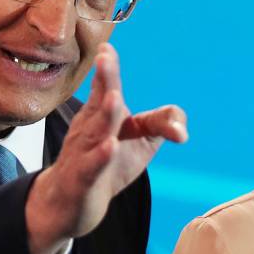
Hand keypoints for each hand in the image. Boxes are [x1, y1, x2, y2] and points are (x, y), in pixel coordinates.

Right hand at [25, 43, 186, 253]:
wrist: (70, 204)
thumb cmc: (107, 166)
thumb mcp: (138, 141)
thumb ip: (161, 123)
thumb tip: (182, 126)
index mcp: (101, 116)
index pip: (106, 89)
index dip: (108, 70)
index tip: (107, 49)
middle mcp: (90, 130)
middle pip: (100, 103)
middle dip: (105, 80)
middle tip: (106, 58)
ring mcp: (84, 154)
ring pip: (96, 132)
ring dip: (106, 114)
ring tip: (116, 97)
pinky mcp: (83, 181)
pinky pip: (91, 167)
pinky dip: (100, 157)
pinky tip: (110, 146)